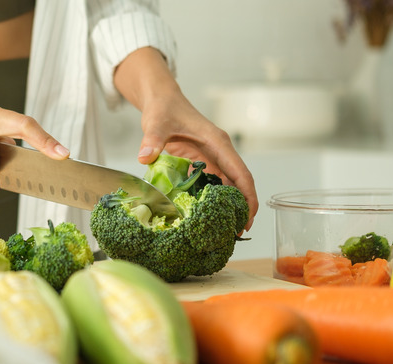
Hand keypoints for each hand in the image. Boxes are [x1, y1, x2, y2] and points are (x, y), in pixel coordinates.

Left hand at [113, 48, 257, 230]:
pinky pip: (212, 184)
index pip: (240, 173)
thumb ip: (152, 139)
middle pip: (239, 184)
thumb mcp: (156, 123)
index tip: (248, 217)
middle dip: (241, 208)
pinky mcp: (202, 163)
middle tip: (236, 233)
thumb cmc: (163, 108)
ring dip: (228, 207)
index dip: (247, 196)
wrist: (161, 100)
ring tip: (223, 231)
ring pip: (227, 186)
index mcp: (217, 143)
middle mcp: (219, 152)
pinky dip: (212, 200)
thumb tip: (145, 156)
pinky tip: (206, 216)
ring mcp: (212, 158)